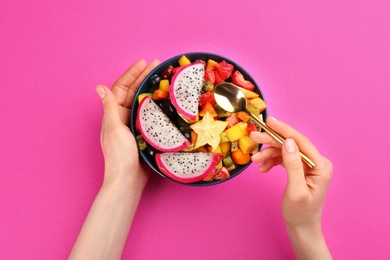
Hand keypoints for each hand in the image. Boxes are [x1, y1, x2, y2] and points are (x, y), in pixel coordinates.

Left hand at [96, 59, 159, 188]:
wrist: (128, 179)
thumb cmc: (119, 155)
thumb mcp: (114, 128)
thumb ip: (110, 107)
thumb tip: (99, 86)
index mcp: (113, 113)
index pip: (122, 87)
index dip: (132, 74)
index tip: (144, 62)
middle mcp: (122, 116)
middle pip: (133, 92)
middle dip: (144, 77)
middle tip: (158, 65)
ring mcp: (133, 124)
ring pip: (142, 101)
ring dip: (151, 89)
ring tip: (163, 78)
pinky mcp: (144, 133)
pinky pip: (150, 114)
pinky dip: (156, 104)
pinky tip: (165, 100)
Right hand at [250, 116, 332, 258]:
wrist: (301, 227)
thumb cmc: (300, 213)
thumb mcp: (296, 190)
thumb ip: (292, 165)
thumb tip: (288, 142)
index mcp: (320, 166)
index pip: (301, 141)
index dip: (284, 130)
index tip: (269, 121)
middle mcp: (316, 162)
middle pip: (291, 144)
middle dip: (271, 141)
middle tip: (254, 137)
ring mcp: (307, 166)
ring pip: (285, 150)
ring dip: (269, 153)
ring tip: (255, 160)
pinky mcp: (299, 169)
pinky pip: (283, 159)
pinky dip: (271, 161)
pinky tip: (263, 168)